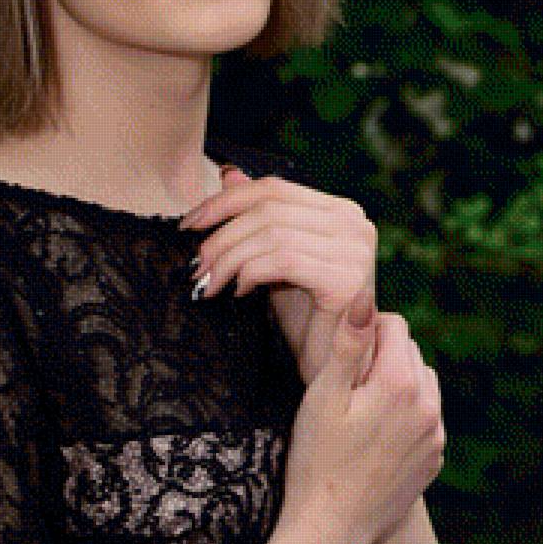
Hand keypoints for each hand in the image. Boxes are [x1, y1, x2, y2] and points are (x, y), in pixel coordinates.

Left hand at [183, 166, 376, 385]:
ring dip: (230, 259)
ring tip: (209, 283)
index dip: (224, 202)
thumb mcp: (273, 260)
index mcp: (339, 211)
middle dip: (221, 236)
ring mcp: (355, 249)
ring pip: (271, 235)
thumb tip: (227, 173)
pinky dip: (251, 273)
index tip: (188, 225)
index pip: (273, 188)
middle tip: (195, 265)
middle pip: (269, 209)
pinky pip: (283, 261)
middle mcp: (354, 223)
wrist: (335, 370)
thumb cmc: (305, 317)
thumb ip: (257, 219)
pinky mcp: (348, 279)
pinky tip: (239, 293)